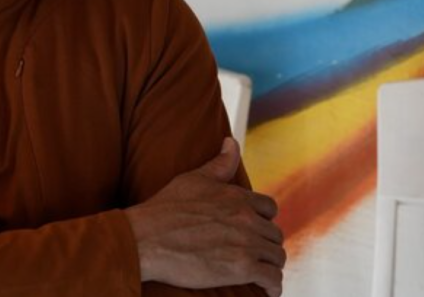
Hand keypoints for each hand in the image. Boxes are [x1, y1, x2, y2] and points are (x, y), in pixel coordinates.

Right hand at [124, 138, 285, 296]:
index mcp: (237, 197)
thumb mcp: (193, 179)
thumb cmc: (165, 209)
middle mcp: (246, 218)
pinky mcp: (242, 268)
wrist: (146, 238)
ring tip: (261, 273)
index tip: (255, 231)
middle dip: (267, 245)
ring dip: (270, 266)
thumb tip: (231, 142)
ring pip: (277, 257)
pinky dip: (272, 287)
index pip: (270, 209)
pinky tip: (266, 291)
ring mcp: (246, 243)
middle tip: (255, 255)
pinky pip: (272, 279)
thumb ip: (219, 164)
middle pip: (275, 234)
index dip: (263, 221)